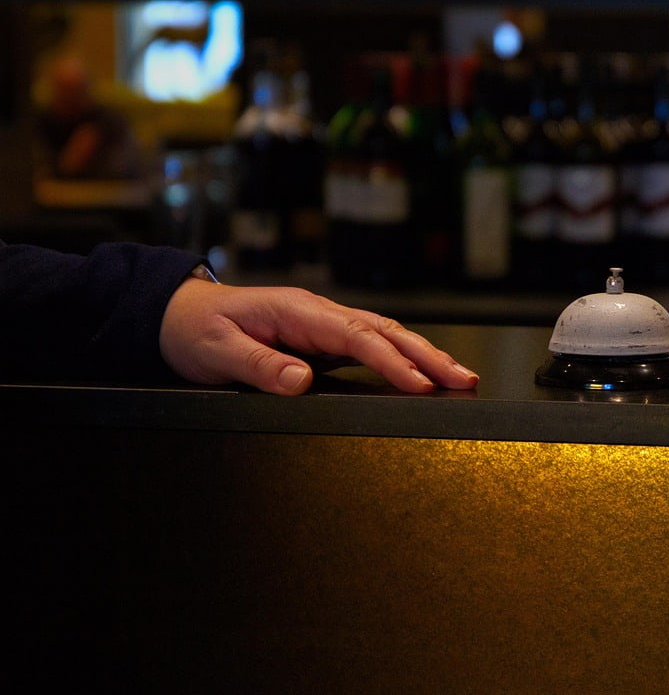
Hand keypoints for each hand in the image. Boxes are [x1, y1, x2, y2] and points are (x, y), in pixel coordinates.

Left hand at [159, 278, 478, 394]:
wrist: (178, 314)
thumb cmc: (196, 330)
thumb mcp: (216, 352)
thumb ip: (260, 365)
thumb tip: (302, 381)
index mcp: (297, 311)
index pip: (356, 336)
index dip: (392, 360)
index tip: (419, 383)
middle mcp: (318, 314)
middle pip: (386, 332)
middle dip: (429, 356)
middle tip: (464, 379)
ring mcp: (324, 326)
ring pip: (386, 336)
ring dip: (425, 356)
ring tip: (460, 378)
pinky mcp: (324, 340)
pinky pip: (372, 347)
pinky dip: (404, 359)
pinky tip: (424, 375)